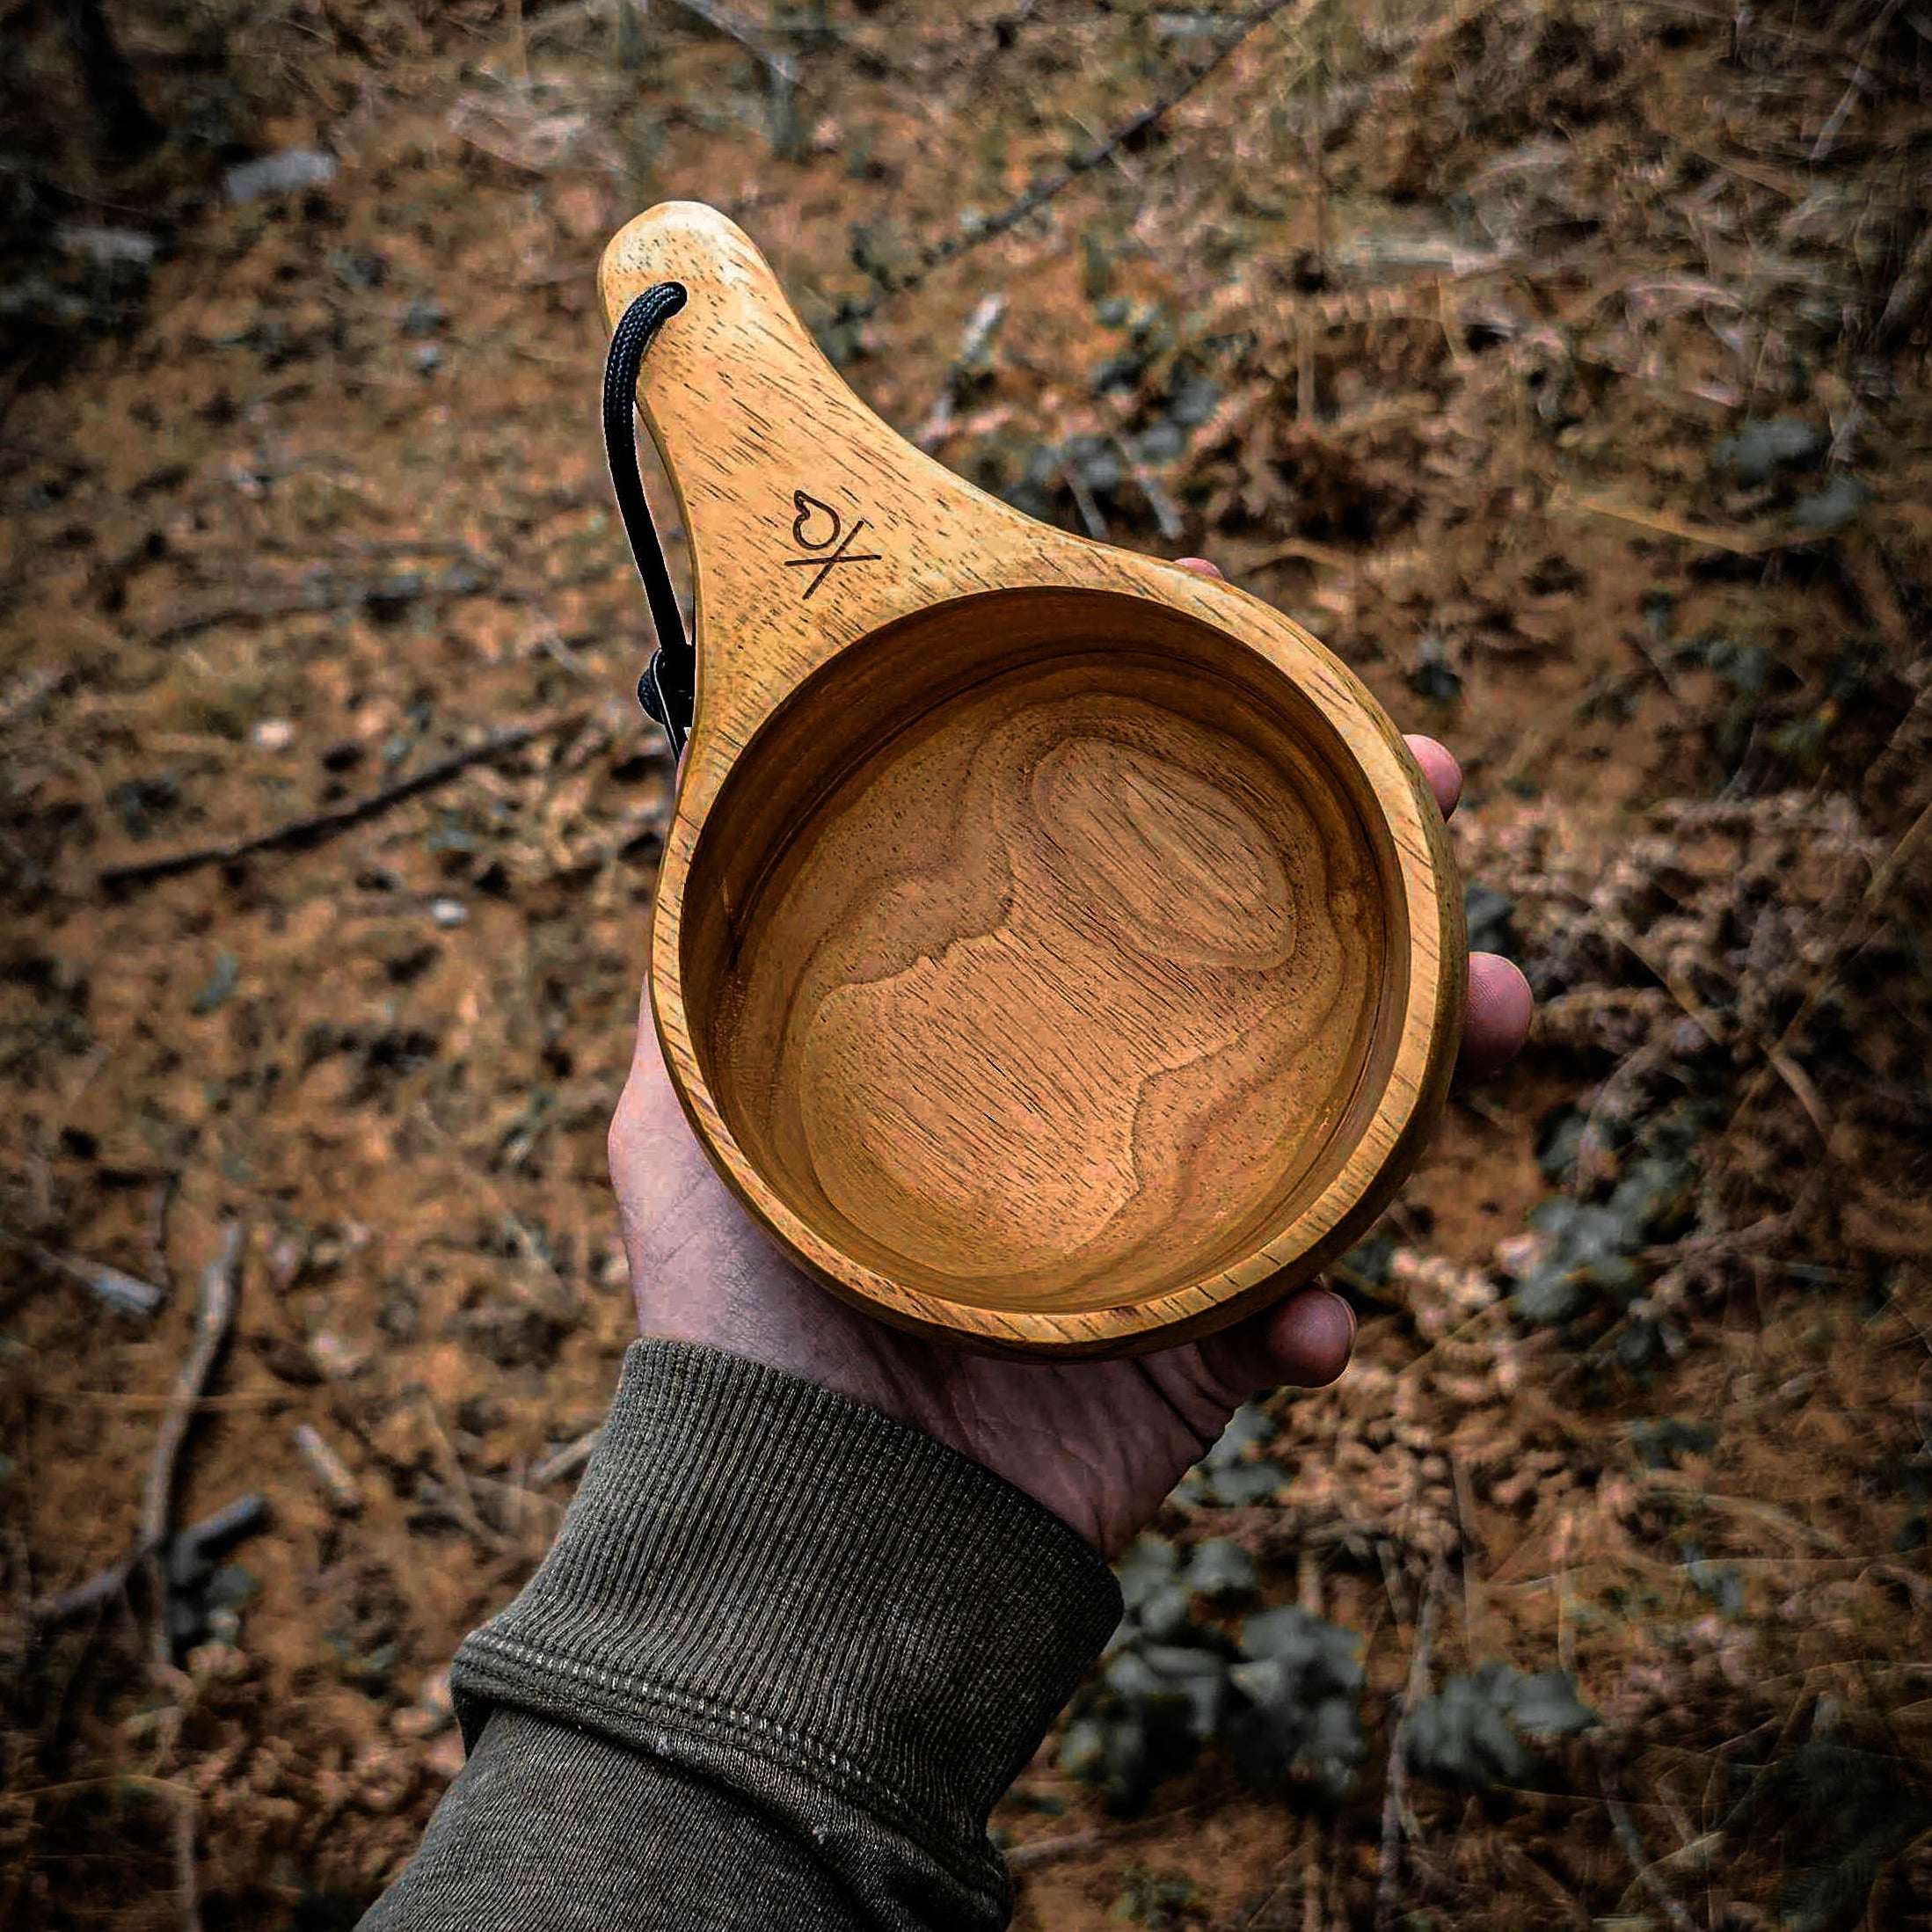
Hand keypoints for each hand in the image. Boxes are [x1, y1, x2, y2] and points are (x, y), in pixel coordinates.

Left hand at [609, 568, 1531, 1557]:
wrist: (794, 1529)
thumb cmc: (726, 1314)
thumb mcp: (672, 1100)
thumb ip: (692, 954)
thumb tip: (686, 773)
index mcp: (999, 1048)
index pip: (1113, 885)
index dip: (1187, 767)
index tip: (1238, 635)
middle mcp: (1093, 1119)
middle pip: (1262, 971)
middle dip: (1370, 873)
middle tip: (1442, 785)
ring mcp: (1163, 1231)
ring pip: (1337, 1115)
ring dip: (1431, 1059)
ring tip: (1491, 1006)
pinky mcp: (1199, 1353)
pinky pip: (1302, 1309)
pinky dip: (1325, 1308)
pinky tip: (1317, 1319)